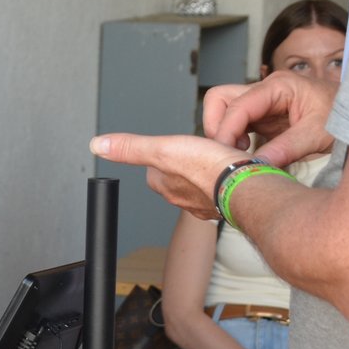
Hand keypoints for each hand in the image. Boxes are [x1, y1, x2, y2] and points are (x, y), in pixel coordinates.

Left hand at [89, 132, 246, 219]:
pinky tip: (233, 171)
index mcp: (165, 186)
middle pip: (178, 176)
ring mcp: (208, 203)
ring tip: (216, 159)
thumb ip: (131, 148)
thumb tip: (98, 145)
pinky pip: (223, 189)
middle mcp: (183, 199)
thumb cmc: (210, 168)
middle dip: (185, 164)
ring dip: (206, 172)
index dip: (162, 155)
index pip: (154, 170)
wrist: (250, 185)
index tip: (172, 148)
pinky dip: (225, 180)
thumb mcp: (162, 149)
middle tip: (197, 152)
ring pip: (201, 183)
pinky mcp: (229, 203)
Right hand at [202, 73, 335, 166]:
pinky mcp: (262, 117)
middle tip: (230, 152)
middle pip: (220, 99)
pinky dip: (234, 139)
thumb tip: (254, 166)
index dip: (225, 130)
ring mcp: (262, 102)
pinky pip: (236, 124)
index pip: (236, 105)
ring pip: (223, 111)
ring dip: (224, 133)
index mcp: (278, 86)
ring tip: (240, 153)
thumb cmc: (342, 116)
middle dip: (218, 126)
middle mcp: (265, 90)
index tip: (224, 155)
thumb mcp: (318, 134)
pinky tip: (247, 153)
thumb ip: (285, 149)